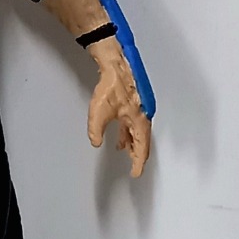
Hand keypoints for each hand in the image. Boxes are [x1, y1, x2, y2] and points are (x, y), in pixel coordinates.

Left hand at [86, 43, 151, 178]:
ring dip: (131, 143)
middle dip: (136, 155)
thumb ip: (96, 132)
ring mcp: (140, 109)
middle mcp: (143, 116)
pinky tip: (121, 133)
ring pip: (138, 132)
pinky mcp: (134, 102)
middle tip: (133, 166)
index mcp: (140, 122)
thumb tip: (95, 141)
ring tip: (124, 150)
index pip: (142, 149)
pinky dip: (128, 132)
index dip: (138, 164)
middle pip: (142, 142)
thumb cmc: (113, 85)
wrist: (116, 65)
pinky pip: (134, 123)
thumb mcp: (99, 113)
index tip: (135, 173)